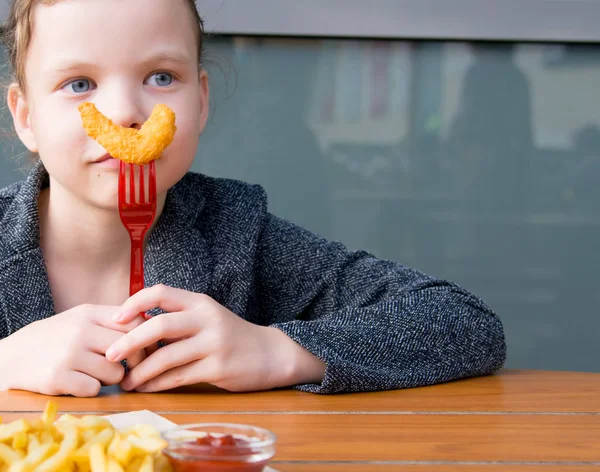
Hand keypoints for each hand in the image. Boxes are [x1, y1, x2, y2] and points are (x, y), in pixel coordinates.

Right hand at [0, 305, 145, 396]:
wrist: (9, 358)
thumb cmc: (53, 339)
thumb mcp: (79, 319)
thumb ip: (110, 321)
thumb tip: (150, 326)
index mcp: (89, 313)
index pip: (135, 321)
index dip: (146, 338)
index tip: (145, 350)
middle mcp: (81, 330)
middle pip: (131, 348)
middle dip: (132, 363)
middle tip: (123, 368)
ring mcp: (69, 353)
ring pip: (116, 373)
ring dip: (109, 379)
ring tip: (92, 374)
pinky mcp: (58, 377)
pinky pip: (95, 390)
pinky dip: (89, 390)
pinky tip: (76, 383)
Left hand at [108, 285, 325, 392]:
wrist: (270, 353)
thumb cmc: (231, 336)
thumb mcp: (207, 317)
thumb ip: (177, 318)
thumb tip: (132, 329)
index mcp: (200, 302)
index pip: (160, 292)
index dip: (133, 303)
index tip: (114, 319)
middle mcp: (207, 318)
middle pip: (159, 324)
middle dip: (129, 341)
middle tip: (109, 356)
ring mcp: (214, 343)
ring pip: (167, 356)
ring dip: (141, 372)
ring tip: (126, 382)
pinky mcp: (218, 367)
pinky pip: (180, 377)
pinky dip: (158, 384)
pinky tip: (147, 388)